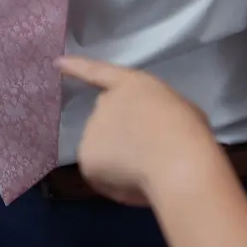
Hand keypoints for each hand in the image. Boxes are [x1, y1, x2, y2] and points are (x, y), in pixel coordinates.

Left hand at [58, 56, 214, 205]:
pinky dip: (113, 181)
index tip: (58, 63)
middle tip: (147, 154)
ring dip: (118, 160)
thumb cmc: (189, 134)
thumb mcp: (180, 110)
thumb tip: (153, 133)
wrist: (177, 163)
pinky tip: (135, 184)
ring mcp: (92, 130)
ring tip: (146, 172)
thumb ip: (156, 113)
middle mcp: (104, 104)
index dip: (78, 67)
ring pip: (104, 150)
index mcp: (131, 85)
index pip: (98, 72)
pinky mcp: (86, 157)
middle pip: (107, 120)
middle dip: (120, 135)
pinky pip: (100, 172)